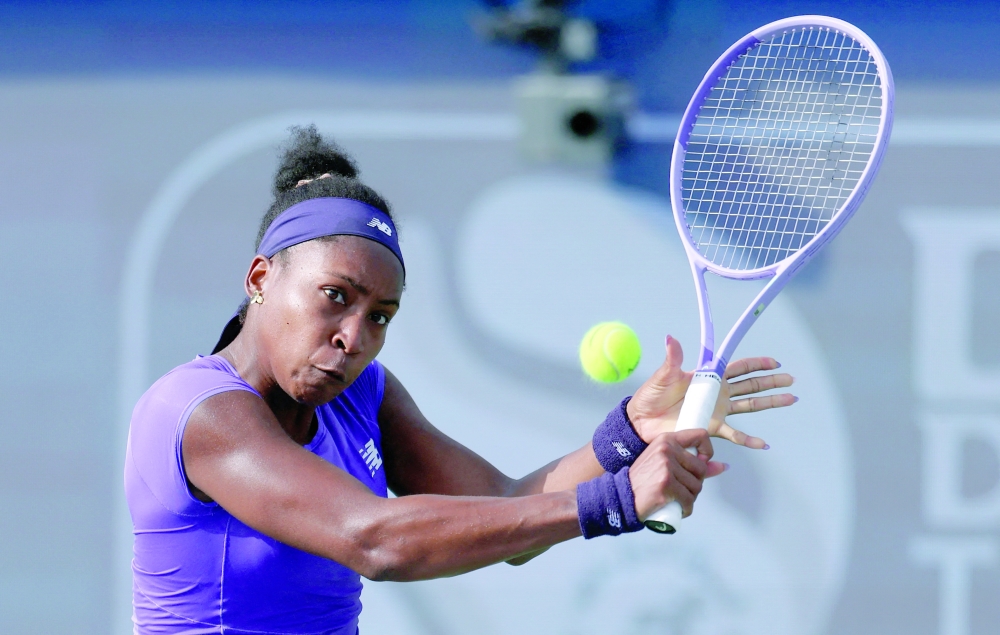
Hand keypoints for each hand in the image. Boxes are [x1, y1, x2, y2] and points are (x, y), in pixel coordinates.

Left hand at [626, 336, 795, 448]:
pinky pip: (734, 434)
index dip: (756, 364)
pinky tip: (763, 444)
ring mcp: (717, 410)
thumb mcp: (663, 374)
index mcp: (708, 376)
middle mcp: (717, 392)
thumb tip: (671, 338)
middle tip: (791, 379)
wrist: (642, 420)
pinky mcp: (712, 428)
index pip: (738, 367)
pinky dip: (749, 440)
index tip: (774, 362)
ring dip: (770, 402)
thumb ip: (672, 358)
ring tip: (790, 399)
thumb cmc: (651, 395)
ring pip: (750, 405)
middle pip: (751, 384)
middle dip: (771, 381)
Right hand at [628, 429, 726, 519]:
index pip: (700, 435)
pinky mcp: (666, 484)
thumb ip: (693, 464)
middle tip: (681, 489)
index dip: (708, 451)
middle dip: (695, 483)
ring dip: (690, 497)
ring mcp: (666, 467)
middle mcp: (667, 450)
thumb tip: (722, 466)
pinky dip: (686, 508)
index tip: (702, 464)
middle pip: (701, 468)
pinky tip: (678, 508)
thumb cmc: (643, 481)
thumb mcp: (665, 464)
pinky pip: (688, 500)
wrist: (622, 496)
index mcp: (666, 440)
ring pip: (696, 486)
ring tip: (677, 498)